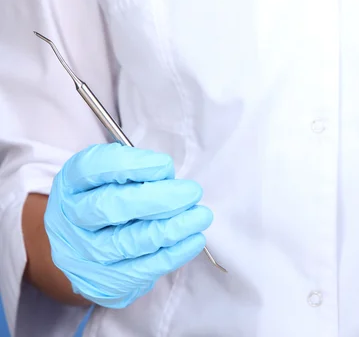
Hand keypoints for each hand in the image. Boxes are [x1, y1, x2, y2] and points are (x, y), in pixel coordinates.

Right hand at [44, 143, 212, 307]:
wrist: (85, 247)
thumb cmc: (108, 199)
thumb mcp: (112, 175)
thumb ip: (137, 170)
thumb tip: (168, 178)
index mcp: (71, 183)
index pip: (93, 169)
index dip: (132, 165)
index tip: (165, 165)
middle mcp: (70, 218)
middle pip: (110, 207)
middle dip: (158, 199)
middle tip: (192, 192)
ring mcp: (84, 252)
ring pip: (128, 242)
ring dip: (172, 228)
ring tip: (200, 216)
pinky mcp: (104, 280)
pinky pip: (142, 269)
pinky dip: (173, 254)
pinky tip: (194, 240)